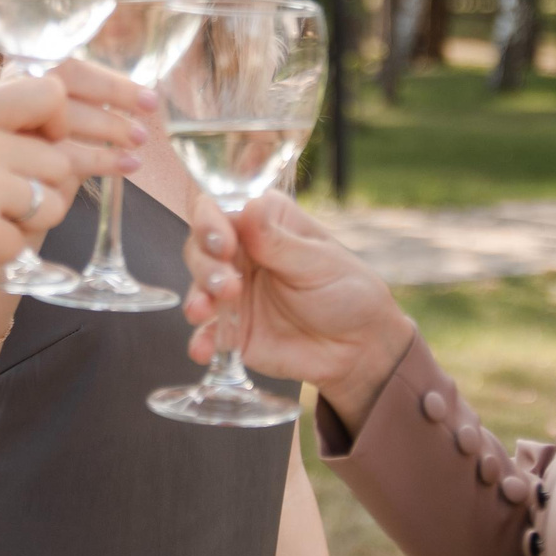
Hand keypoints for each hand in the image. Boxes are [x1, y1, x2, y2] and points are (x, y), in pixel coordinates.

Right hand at [0, 64, 150, 322]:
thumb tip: (47, 105)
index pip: (50, 91)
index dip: (83, 112)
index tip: (118, 121)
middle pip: (62, 154)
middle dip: (80, 170)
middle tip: (131, 162)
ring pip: (53, 201)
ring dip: (37, 217)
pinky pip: (25, 244)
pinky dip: (7, 253)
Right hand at [181, 192, 416, 430]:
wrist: (358, 348)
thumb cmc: (345, 291)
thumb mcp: (318, 263)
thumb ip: (279, 242)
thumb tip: (249, 206)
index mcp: (263, 222)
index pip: (221, 208)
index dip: (210, 221)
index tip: (222, 242)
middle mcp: (241, 252)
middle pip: (201, 246)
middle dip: (205, 263)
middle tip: (227, 285)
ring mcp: (231, 291)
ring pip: (197, 285)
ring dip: (198, 295)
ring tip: (207, 310)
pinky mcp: (230, 329)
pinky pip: (206, 332)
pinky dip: (200, 340)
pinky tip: (204, 348)